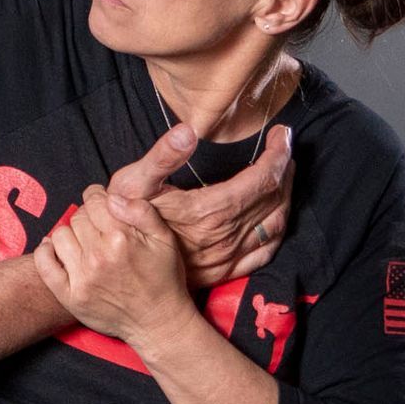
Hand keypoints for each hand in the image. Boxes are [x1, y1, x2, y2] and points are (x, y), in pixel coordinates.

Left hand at [34, 185, 192, 344]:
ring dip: (70, 234)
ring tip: (85, 242)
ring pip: (59, 235)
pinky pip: (44, 263)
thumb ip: (141, 211)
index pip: (95, 201)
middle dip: (88, 217)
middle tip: (99, 228)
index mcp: (121, 238)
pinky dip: (45, 252)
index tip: (102, 204)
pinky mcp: (70, 296)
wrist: (158, 322)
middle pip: (78, 217)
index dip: (98, 198)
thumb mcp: (165, 239)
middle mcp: (98, 256)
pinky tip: (57, 251)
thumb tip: (113, 197)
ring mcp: (82, 277)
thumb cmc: (164, 280)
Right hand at [104, 123, 293, 286]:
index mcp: (210, 210)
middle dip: (285, 169)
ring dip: (285, 195)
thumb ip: (162, 156)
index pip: (262, 178)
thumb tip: (188, 131)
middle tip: (283, 148)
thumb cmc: (123, 223)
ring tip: (283, 175)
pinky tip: (275, 216)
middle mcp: (226, 235)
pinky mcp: (226, 272)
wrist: (119, 271)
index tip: (281, 134)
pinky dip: (278, 228)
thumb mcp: (132, 184)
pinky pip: (266, 250)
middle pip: (274, 198)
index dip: (278, 153)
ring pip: (276, 223)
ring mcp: (229, 257)